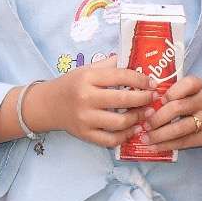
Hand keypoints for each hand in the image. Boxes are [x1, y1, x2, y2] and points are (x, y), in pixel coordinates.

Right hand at [24, 62, 152, 148]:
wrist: (48, 105)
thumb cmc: (72, 84)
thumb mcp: (87, 69)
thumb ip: (110, 65)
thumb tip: (137, 61)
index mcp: (88, 78)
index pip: (120, 76)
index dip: (141, 80)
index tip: (152, 83)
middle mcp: (86, 98)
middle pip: (122, 100)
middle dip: (143, 99)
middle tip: (153, 98)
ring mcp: (85, 119)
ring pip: (119, 123)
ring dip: (138, 118)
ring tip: (146, 114)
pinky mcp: (85, 134)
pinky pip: (110, 139)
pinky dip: (125, 136)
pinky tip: (133, 129)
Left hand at [144, 73, 201, 148]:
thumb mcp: (194, 91)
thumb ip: (176, 94)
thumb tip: (146, 106)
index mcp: (201, 86)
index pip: (186, 84)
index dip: (169, 92)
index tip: (155, 100)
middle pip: (178, 108)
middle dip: (157, 117)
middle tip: (144, 124)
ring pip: (180, 128)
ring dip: (159, 135)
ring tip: (145, 138)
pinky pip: (184, 142)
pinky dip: (167, 145)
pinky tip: (155, 146)